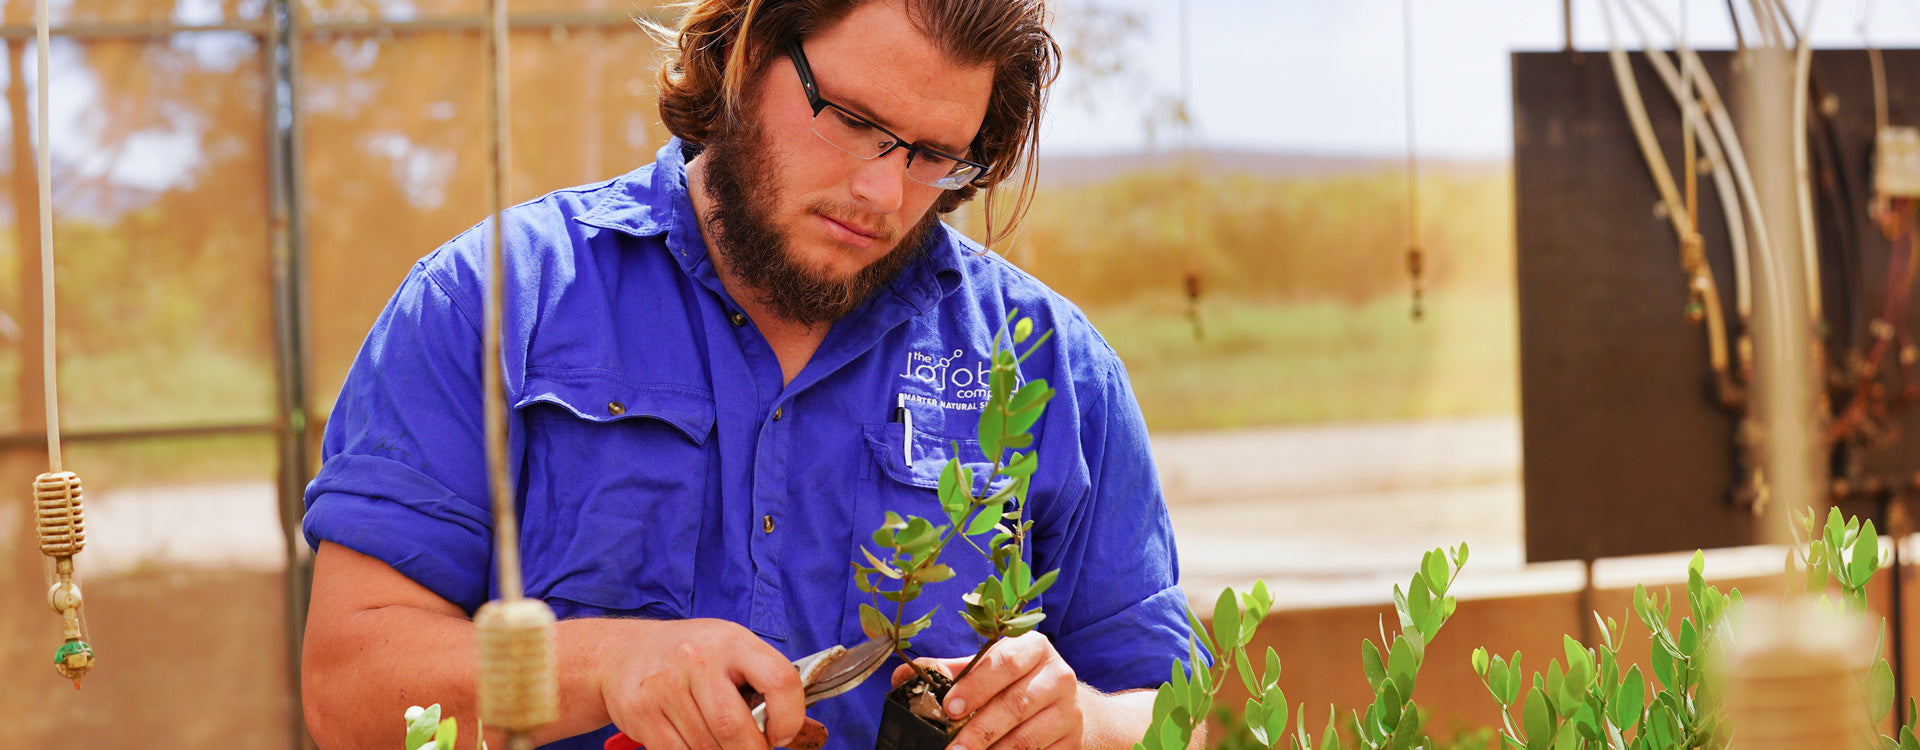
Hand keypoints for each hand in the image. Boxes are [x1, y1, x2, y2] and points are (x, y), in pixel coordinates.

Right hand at [600, 618, 805, 749]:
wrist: (625, 652)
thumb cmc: (691, 655)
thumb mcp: (732, 652)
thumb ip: (765, 684)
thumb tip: (803, 733)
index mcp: (733, 642)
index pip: (780, 680)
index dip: (790, 717)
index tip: (782, 734)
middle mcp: (697, 659)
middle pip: (735, 727)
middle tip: (754, 749)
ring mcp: (665, 685)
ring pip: (707, 747)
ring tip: (720, 741)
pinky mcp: (641, 711)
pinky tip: (695, 743)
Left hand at [890, 632, 1082, 749]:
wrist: (1062, 706)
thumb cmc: (1013, 683)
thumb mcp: (986, 669)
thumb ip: (948, 671)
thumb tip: (902, 676)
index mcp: (1033, 648)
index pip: (1005, 662)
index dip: (976, 686)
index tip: (949, 708)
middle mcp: (1058, 675)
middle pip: (1015, 704)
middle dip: (979, 731)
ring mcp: (1069, 712)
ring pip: (1027, 738)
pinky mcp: (1072, 742)